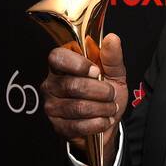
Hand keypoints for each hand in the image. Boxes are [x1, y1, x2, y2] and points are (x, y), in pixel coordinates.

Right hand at [41, 32, 126, 163]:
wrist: (107, 121)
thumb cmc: (106, 95)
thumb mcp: (113, 73)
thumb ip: (112, 57)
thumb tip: (112, 38)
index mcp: (62, 66)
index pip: (57, 57)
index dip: (78, 64)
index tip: (97, 72)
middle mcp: (51, 84)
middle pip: (72, 85)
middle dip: (101, 91)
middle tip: (111, 95)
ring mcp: (52, 106)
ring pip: (78, 107)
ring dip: (102, 109)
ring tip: (110, 108)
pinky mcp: (57, 126)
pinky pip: (78, 126)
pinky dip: (98, 123)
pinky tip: (104, 120)